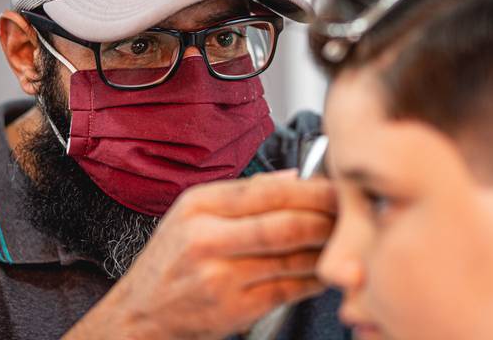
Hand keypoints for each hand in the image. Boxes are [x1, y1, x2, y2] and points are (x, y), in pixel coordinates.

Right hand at [64, 170, 335, 339]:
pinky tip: (325, 269)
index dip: (313, 189)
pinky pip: (288, 289)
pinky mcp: (233, 310)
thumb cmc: (171, 259)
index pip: (269, 191)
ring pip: (292, 258)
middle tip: (352, 215)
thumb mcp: (192, 212)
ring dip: (326, 249)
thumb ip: (244, 192)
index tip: (338, 188)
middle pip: (286, 224)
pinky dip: (313, 278)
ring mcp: (219, 277)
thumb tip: (296, 178)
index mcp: (200, 206)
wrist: (140, 314)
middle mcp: (207, 239)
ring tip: (345, 240)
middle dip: (328, 218)